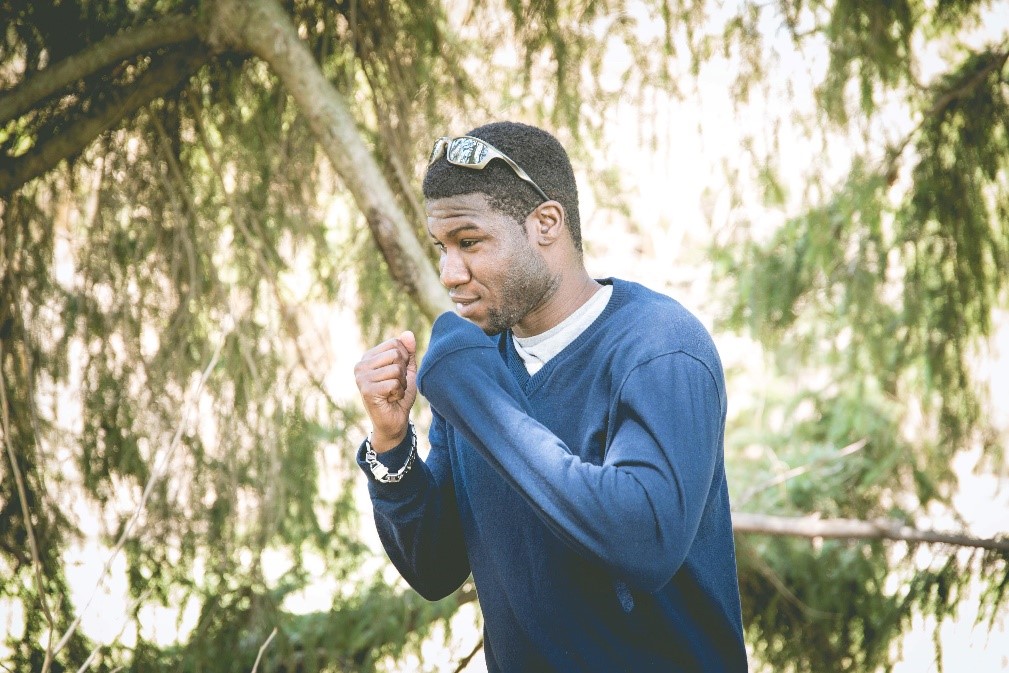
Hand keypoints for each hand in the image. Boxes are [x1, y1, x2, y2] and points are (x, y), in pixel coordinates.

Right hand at [354, 331, 416, 452]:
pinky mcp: (366, 390)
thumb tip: (408, 333)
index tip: (398, 374)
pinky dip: (398, 393)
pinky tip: (390, 399)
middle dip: (403, 372)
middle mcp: (361, 365)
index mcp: (369, 357)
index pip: (395, 343)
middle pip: (396, 354)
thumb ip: (408, 352)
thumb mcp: (407, 370)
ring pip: (396, 370)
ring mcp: (361, 377)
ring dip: (401, 384)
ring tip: (392, 393)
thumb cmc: (400, 395)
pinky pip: (394, 383)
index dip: (405, 359)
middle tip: (395, 385)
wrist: (394, 421)